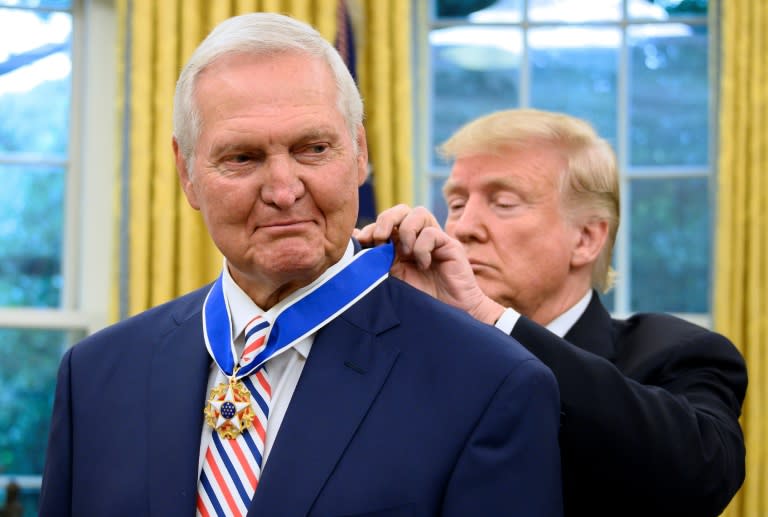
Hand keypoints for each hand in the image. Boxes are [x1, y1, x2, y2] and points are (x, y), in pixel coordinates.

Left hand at [354, 205, 504, 324]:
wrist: (449, 315)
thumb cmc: (420, 300)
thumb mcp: (391, 279)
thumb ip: (376, 261)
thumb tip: (353, 240)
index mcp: (399, 245)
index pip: (384, 222)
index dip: (371, 227)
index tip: (361, 241)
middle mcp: (416, 238)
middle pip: (400, 210)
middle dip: (386, 220)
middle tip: (379, 238)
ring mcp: (434, 240)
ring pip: (418, 213)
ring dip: (405, 230)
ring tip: (404, 252)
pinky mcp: (449, 245)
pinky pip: (431, 232)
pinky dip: (422, 247)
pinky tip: (423, 264)